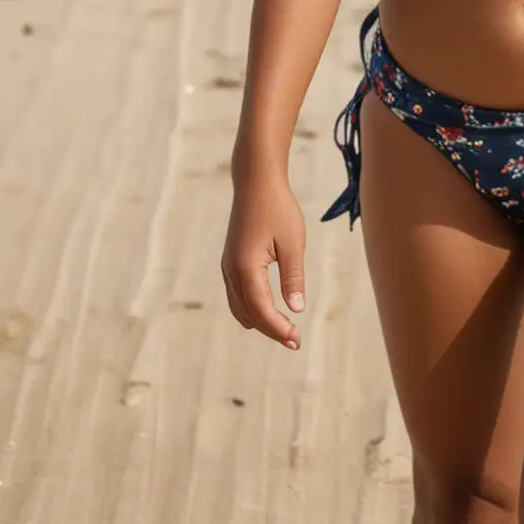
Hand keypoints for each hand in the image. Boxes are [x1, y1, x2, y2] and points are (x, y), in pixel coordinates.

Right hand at [221, 170, 306, 349]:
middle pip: (248, 314)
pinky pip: (237, 295)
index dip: (278, 328)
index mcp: (246, 267)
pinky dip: (251, 308)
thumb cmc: (278, 208)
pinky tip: (268, 310)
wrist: (256, 181)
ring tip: (284, 330)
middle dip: (270, 329)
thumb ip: (293, 278)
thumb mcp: (292, 243)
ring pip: (239, 307)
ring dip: (260, 321)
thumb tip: (296, 309)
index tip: (296, 340)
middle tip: (295, 341)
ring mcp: (228, 265)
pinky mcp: (230, 260)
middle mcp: (231, 270)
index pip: (261, 310)